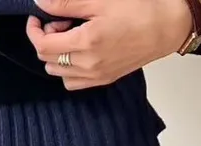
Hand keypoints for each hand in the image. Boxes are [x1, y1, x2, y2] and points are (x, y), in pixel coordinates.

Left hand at [27, 0, 193, 90]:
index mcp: (86, 43)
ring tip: (71, 35)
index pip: (43, 46)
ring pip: (59, 74)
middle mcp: (89, 65)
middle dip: (47, 39)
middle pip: (47, 61)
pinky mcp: (105, 79)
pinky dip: (68, 69)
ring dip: (56, 55)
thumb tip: (40, 2)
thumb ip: (67, 3)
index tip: (37, 17)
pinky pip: (74, 82)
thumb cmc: (140, 9)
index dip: (34, 30)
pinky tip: (78, 51)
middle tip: (62, 20)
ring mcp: (97, 76)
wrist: (167, 26)